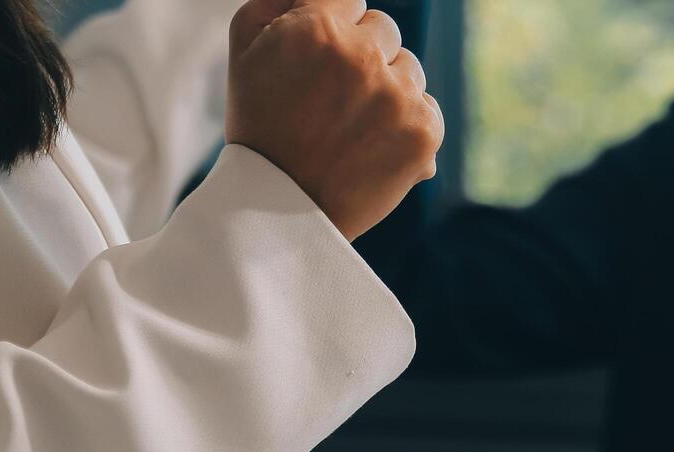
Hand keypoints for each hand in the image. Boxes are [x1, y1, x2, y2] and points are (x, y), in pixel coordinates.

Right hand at [226, 0, 443, 239]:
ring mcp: (398, 95)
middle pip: (384, 30)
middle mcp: (364, 56)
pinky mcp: (424, 131)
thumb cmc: (260, 123)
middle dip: (364, 55)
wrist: (280, 208)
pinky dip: (409, 123)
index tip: (324, 57)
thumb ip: (279, 1)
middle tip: (334, 97)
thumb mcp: (244, 47)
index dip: (336, 27)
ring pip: (409, 68)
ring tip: (351, 125)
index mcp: (318, 28)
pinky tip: (375, 144)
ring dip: (388, 88)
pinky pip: (428, 106)